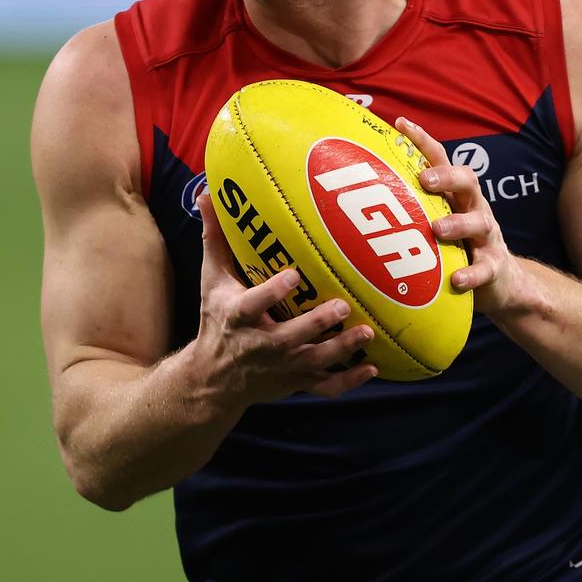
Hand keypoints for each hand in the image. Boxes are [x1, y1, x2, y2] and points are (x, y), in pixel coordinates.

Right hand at [197, 194, 376, 403]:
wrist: (213, 379)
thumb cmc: (217, 320)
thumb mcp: (211, 281)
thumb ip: (215, 238)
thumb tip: (208, 193)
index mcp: (237, 317)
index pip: (252, 305)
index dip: (273, 292)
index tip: (294, 275)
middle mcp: (260, 346)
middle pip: (290, 338)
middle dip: (317, 324)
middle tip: (342, 306)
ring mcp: (280, 368)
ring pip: (314, 362)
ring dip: (342, 350)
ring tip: (366, 332)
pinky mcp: (295, 383)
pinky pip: (325, 388)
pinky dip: (349, 381)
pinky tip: (373, 367)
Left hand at [395, 118, 527, 317]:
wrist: (502, 282)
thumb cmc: (456, 246)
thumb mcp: (435, 222)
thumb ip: (408, 210)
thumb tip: (351, 200)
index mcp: (455, 195)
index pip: (441, 160)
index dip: (423, 141)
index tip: (400, 124)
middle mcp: (473, 209)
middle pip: (467, 180)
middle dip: (446, 176)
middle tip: (424, 179)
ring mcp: (487, 237)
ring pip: (479, 222)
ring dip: (457, 224)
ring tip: (437, 229)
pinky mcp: (493, 267)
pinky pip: (484, 269)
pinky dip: (471, 274)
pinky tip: (455, 279)